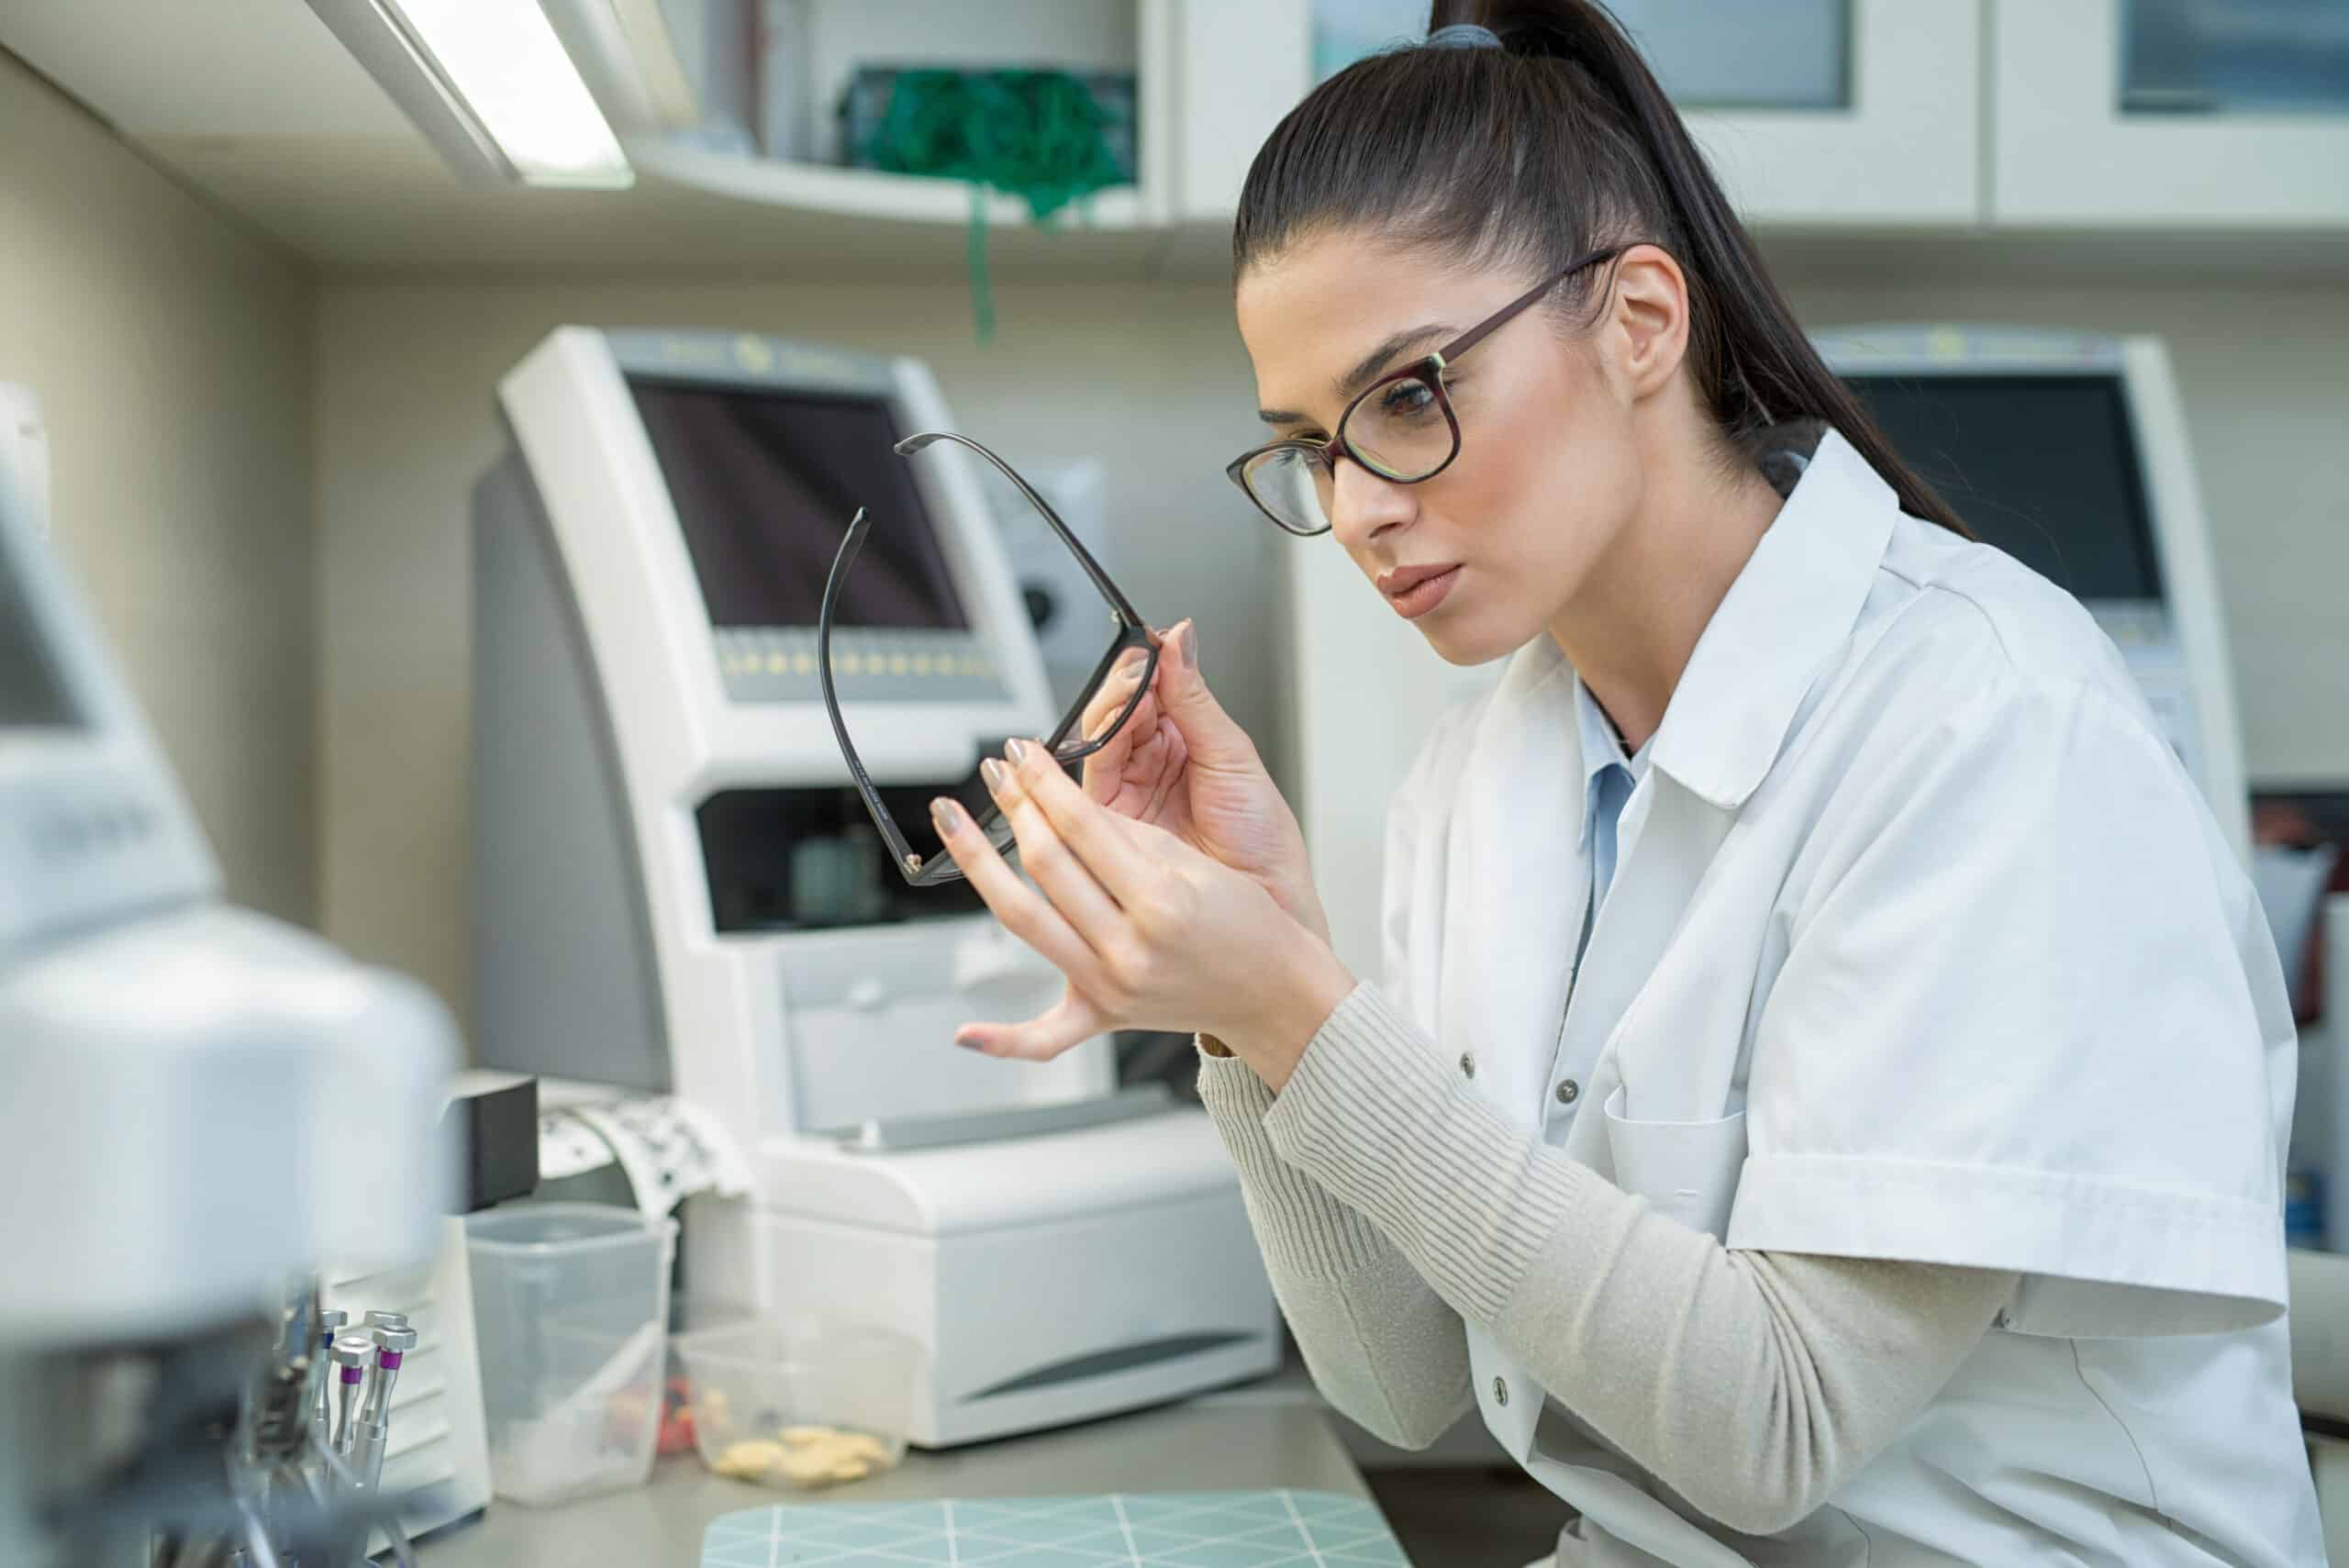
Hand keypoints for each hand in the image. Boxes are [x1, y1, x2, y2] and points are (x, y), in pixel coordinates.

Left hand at [931, 734, 1355, 1086]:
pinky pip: (1045, 1039)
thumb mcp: (1194, 864)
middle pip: (1046, 864)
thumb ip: (1125, 836)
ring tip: (953, 823)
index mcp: (1161, 901)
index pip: (1080, 824)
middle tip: (994, 772)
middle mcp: (1130, 949)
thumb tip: (1061, 803)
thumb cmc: (1245, 924)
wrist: (1273, 991)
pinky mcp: (1104, 1016)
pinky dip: (1003, 1040)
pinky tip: (964, 1032)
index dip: (1043, 779)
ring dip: (980, 866)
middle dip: (1014, 806)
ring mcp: (1111, 987)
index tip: (1023, 751)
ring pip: (1024, 921)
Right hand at [1079, 621, 1329, 944]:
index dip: (1145, 665)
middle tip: (1138, 673)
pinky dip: (1091, 750)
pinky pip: (1085, 780)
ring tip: (1129, 700)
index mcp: (1187, 741)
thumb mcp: (1233, 756)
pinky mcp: (1108, 823)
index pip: (1151, 689)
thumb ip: (1195, 698)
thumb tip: (1179, 638)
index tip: (1149, 645)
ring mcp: (1129, 792)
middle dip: (1124, 686)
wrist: (1268, 903)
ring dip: (1109, 712)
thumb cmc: (1263, 841)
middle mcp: (1152, 764)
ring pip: (1098, 738)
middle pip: (1117, 710)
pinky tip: (1109, 731)